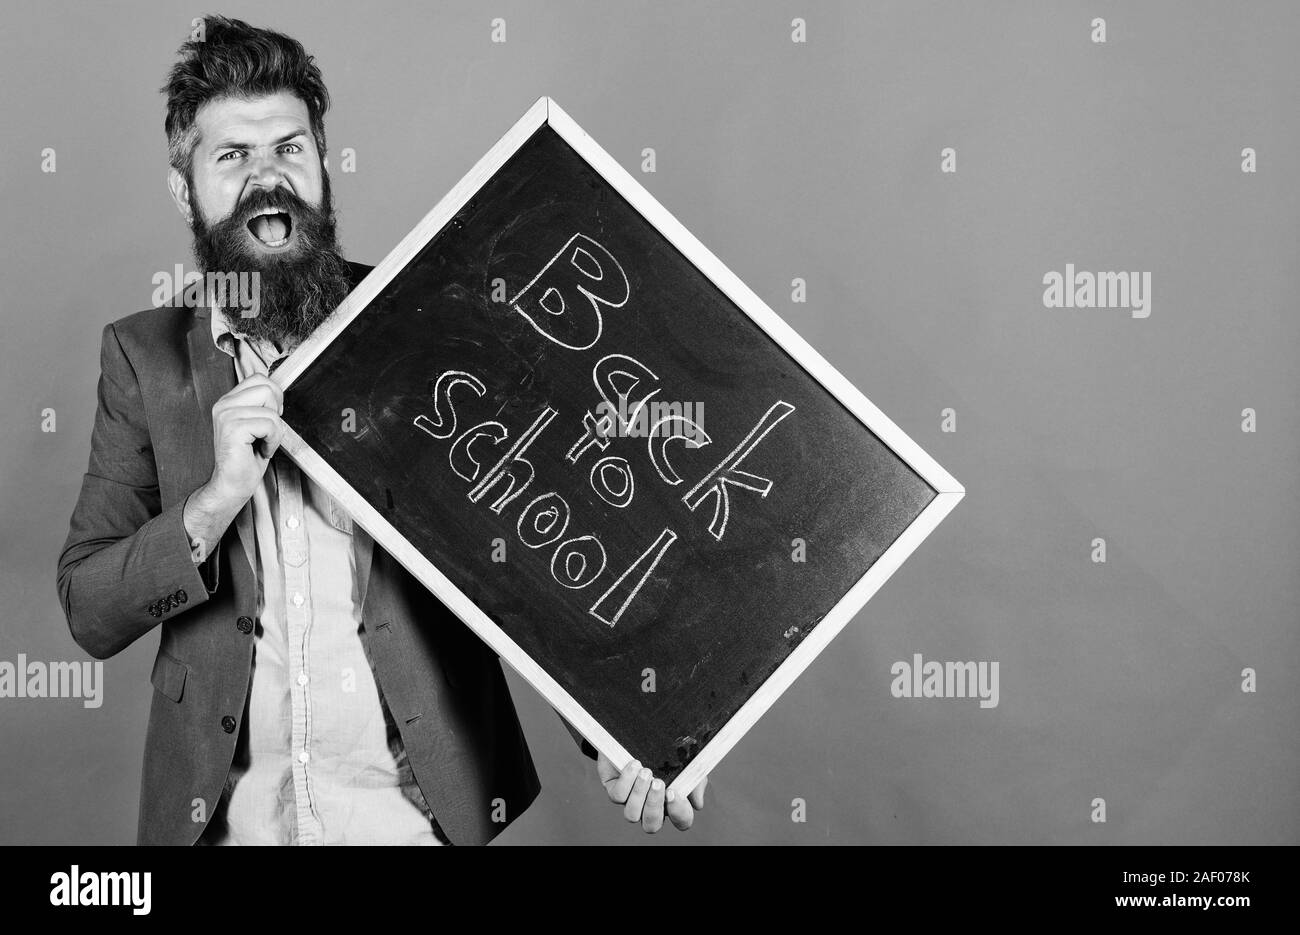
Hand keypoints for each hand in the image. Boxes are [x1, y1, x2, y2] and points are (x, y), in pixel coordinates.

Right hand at [209, 373, 285, 503]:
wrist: (232, 485)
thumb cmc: (247, 458)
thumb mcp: (255, 424)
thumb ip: (260, 405)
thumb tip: (277, 391)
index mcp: (228, 401)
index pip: (259, 378)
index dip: (274, 396)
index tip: (270, 418)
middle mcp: (224, 404)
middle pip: (267, 389)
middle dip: (276, 414)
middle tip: (266, 433)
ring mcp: (226, 415)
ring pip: (271, 410)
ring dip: (275, 432)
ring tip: (262, 444)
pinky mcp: (233, 428)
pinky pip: (269, 425)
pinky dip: (273, 441)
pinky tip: (261, 451)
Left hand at [597, 751, 706, 832]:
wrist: (640, 729)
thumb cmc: (665, 750)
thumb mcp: (686, 761)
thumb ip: (694, 780)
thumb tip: (697, 803)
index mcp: (671, 803)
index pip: (681, 821)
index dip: (679, 812)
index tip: (674, 791)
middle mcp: (649, 806)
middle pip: (651, 825)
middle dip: (654, 806)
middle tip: (659, 782)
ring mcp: (630, 800)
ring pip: (632, 815)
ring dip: (639, 794)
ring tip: (646, 772)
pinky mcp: (614, 789)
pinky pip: (618, 796)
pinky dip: (627, 781)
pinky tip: (635, 764)